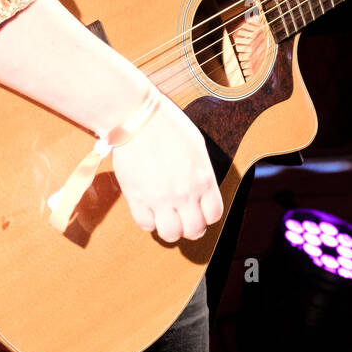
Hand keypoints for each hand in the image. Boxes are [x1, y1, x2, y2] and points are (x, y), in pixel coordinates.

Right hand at [110, 93, 223, 243]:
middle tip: (182, 218)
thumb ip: (201, 172)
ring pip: (170, 234)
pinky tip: (148, 207)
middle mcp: (185, 193)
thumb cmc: (168, 125)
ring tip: (165, 215)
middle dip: (190, 227)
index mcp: (203, 178)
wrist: (139, 117)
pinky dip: (148, 220)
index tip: (199, 211)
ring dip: (169, 228)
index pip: (214, 214)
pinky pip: (145, 224)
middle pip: (194, 230)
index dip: (207, 215)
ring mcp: (160, 198)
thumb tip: (201, 189)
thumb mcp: (196, 146)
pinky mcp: (137, 198)